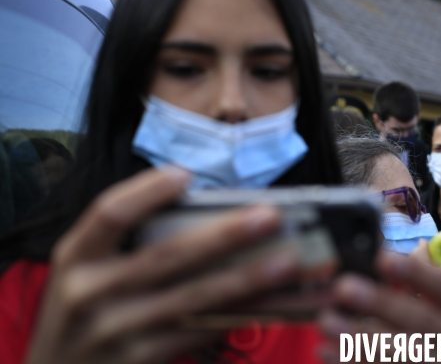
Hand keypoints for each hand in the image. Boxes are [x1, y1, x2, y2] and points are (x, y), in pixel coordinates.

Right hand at [25, 168, 298, 363]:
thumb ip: (129, 245)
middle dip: (224, 235)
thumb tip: (207, 217)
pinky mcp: (141, 361)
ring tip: (288, 261)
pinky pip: (198, 333)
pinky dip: (236, 315)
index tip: (185, 173)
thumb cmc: (81, 312)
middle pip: (166, 256)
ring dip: (245, 279)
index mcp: (75, 258)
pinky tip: (269, 303)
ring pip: (192, 299)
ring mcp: (115, 333)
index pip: (108, 214)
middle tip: (271, 216)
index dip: (146, 191)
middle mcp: (89, 294)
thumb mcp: (86, 272)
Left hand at [318, 253, 440, 363]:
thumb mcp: (437, 313)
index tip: (382, 258)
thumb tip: (390, 254)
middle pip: (419, 319)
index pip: (440, 288)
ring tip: (326, 321)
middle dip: (381, 303)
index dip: (414, 273)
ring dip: (358, 338)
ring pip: (398, 352)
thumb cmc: (432, 340)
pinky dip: (351, 360)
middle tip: (343, 288)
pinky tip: (325, 349)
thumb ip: (413, 289)